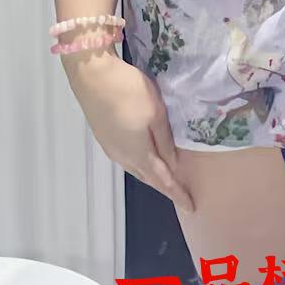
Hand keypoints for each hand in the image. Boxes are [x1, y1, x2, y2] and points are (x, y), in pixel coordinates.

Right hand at [67, 52, 195, 213]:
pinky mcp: (105, 137)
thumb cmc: (129, 93)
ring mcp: (111, 148)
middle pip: (148, 178)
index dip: (177, 194)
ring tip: (167, 178)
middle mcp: (123, 157)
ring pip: (136, 169)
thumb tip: (173, 164)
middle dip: (165, 187)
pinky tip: (146, 159)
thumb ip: (164, 141)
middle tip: (181, 193)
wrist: (93, 77)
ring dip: (152, 176)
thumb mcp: (156, 114)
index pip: (163, 180)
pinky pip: (128, 159)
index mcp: (138, 154)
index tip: (191, 207)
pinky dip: (141, 165)